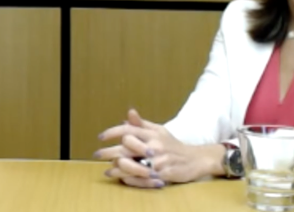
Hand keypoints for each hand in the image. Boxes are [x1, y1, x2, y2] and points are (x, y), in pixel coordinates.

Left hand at [96, 109, 221, 187]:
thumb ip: (142, 124)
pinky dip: (131, 179)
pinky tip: (121, 178)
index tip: (101, 137)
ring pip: (133, 164)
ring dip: (118, 168)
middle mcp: (154, 146)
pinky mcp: (164, 174)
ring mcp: (159, 161)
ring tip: (108, 170)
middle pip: (127, 148)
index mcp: (152, 134)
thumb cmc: (172, 144)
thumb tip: (128, 114)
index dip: (113, 132)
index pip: (129, 130)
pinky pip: (143, 178)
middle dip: (109, 152)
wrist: (195, 159)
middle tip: (97, 155)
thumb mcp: (159, 130)